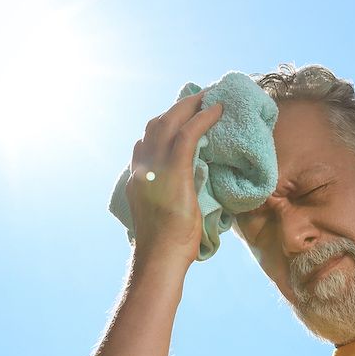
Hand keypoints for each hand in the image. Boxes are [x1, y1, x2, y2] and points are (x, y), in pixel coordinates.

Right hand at [126, 91, 224, 271]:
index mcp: (137, 178)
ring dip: (191, 106)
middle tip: (199, 97)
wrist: (160, 259)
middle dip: (178, 107)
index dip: (164, 124)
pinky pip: (189, 135)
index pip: (146, 141)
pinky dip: (203, 118)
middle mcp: (140, 167)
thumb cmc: (168, 247)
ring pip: (171, 122)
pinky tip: (217, 110)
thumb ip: (171, 195)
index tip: (181, 116)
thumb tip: (193, 189)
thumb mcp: (165, 214)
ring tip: (210, 98)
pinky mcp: (172, 171)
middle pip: (157, 124)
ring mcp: (154, 167)